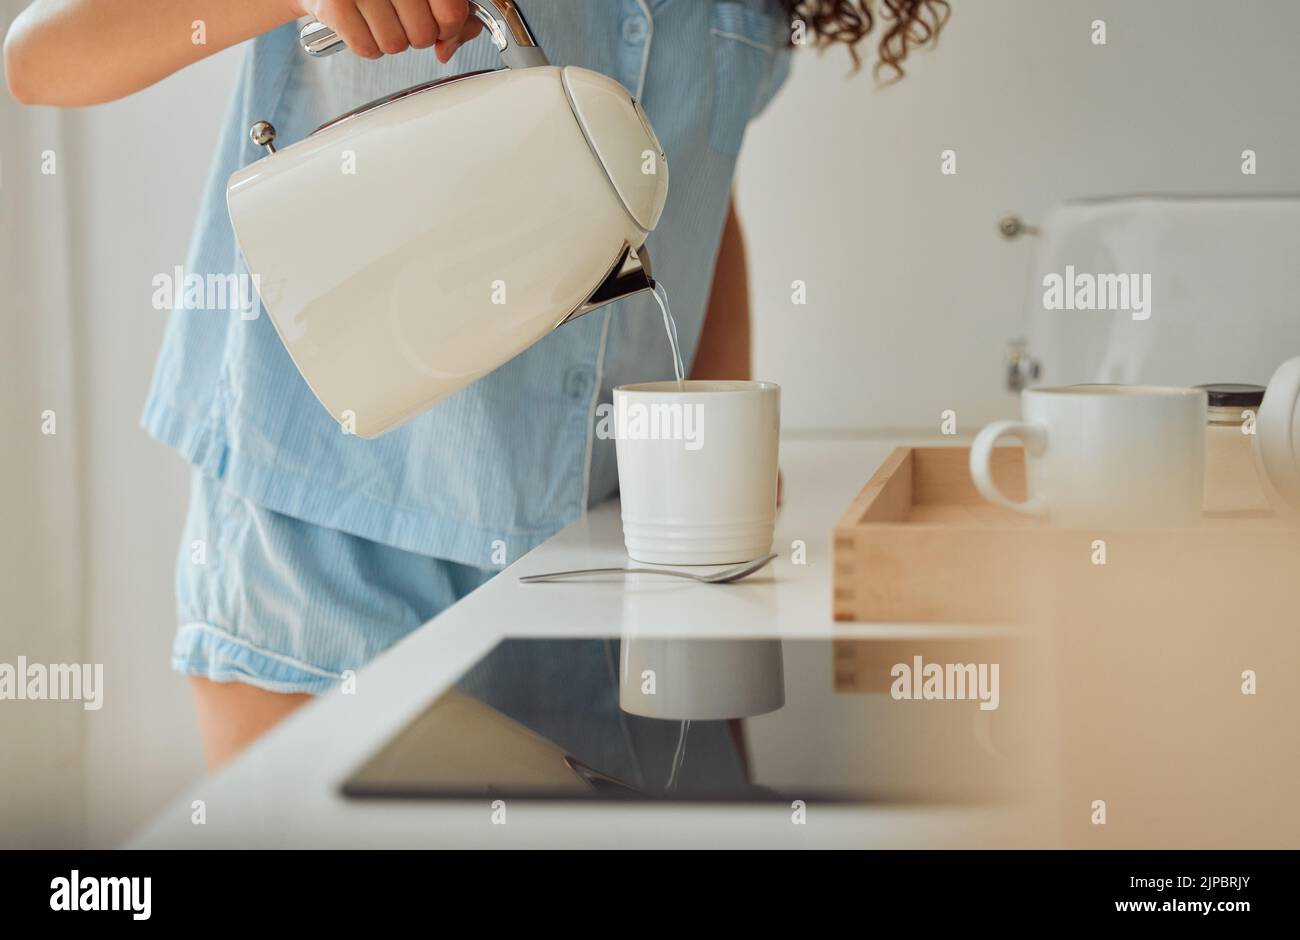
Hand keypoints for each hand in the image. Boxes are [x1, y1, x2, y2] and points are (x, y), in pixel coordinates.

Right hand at [297, 0, 484, 61]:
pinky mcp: (335, 5)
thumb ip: (449, 15)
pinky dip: (366, 43)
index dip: (449, 28)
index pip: (450, 13)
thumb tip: (447, 49)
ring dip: (389, 39)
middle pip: (423, 35)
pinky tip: (361, 22)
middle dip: (415, 34)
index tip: (440, 25)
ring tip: (377, 16)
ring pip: (395, 45)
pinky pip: (367, 48)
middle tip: (400, 17)